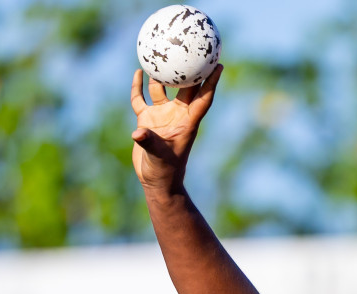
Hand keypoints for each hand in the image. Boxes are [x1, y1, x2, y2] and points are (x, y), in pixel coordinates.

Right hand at [130, 65, 222, 193]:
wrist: (156, 181)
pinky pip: (143, 99)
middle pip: (186, 88)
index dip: (211, 82)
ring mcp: (162, 116)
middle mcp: (177, 115)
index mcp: (187, 122)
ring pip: (164, 89)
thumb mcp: (158, 156)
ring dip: (164, 74)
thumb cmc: (164, 171)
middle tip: (195, 49)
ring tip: (164, 53)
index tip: (219, 65)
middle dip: (192, 70)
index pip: (202, 98)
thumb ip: (149, 143)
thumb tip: (138, 133)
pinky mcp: (148, 120)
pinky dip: (140, 86)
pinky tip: (138, 72)